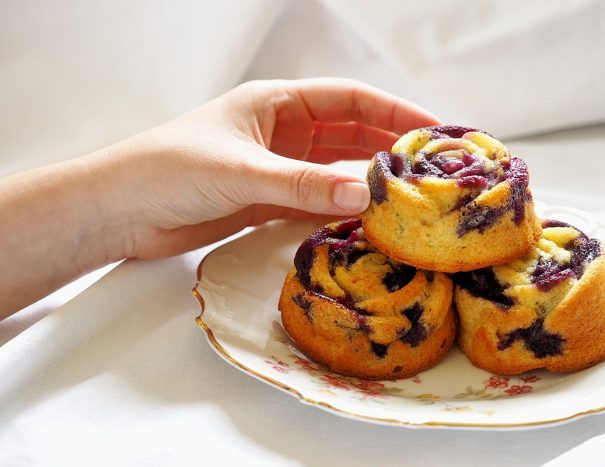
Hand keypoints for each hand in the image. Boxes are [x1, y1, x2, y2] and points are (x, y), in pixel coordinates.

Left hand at [91, 78, 440, 259]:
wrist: (120, 212)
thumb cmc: (167, 170)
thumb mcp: (242, 172)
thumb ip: (303, 185)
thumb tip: (364, 195)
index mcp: (276, 103)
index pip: (350, 99)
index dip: (393, 111)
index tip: (431, 129)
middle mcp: (282, 132)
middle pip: (350, 135)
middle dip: (389, 148)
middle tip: (430, 170)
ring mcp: (277, 168)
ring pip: (336, 171)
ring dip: (368, 183)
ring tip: (408, 199)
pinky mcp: (268, 201)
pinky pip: (317, 201)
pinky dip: (341, 210)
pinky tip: (366, 221)